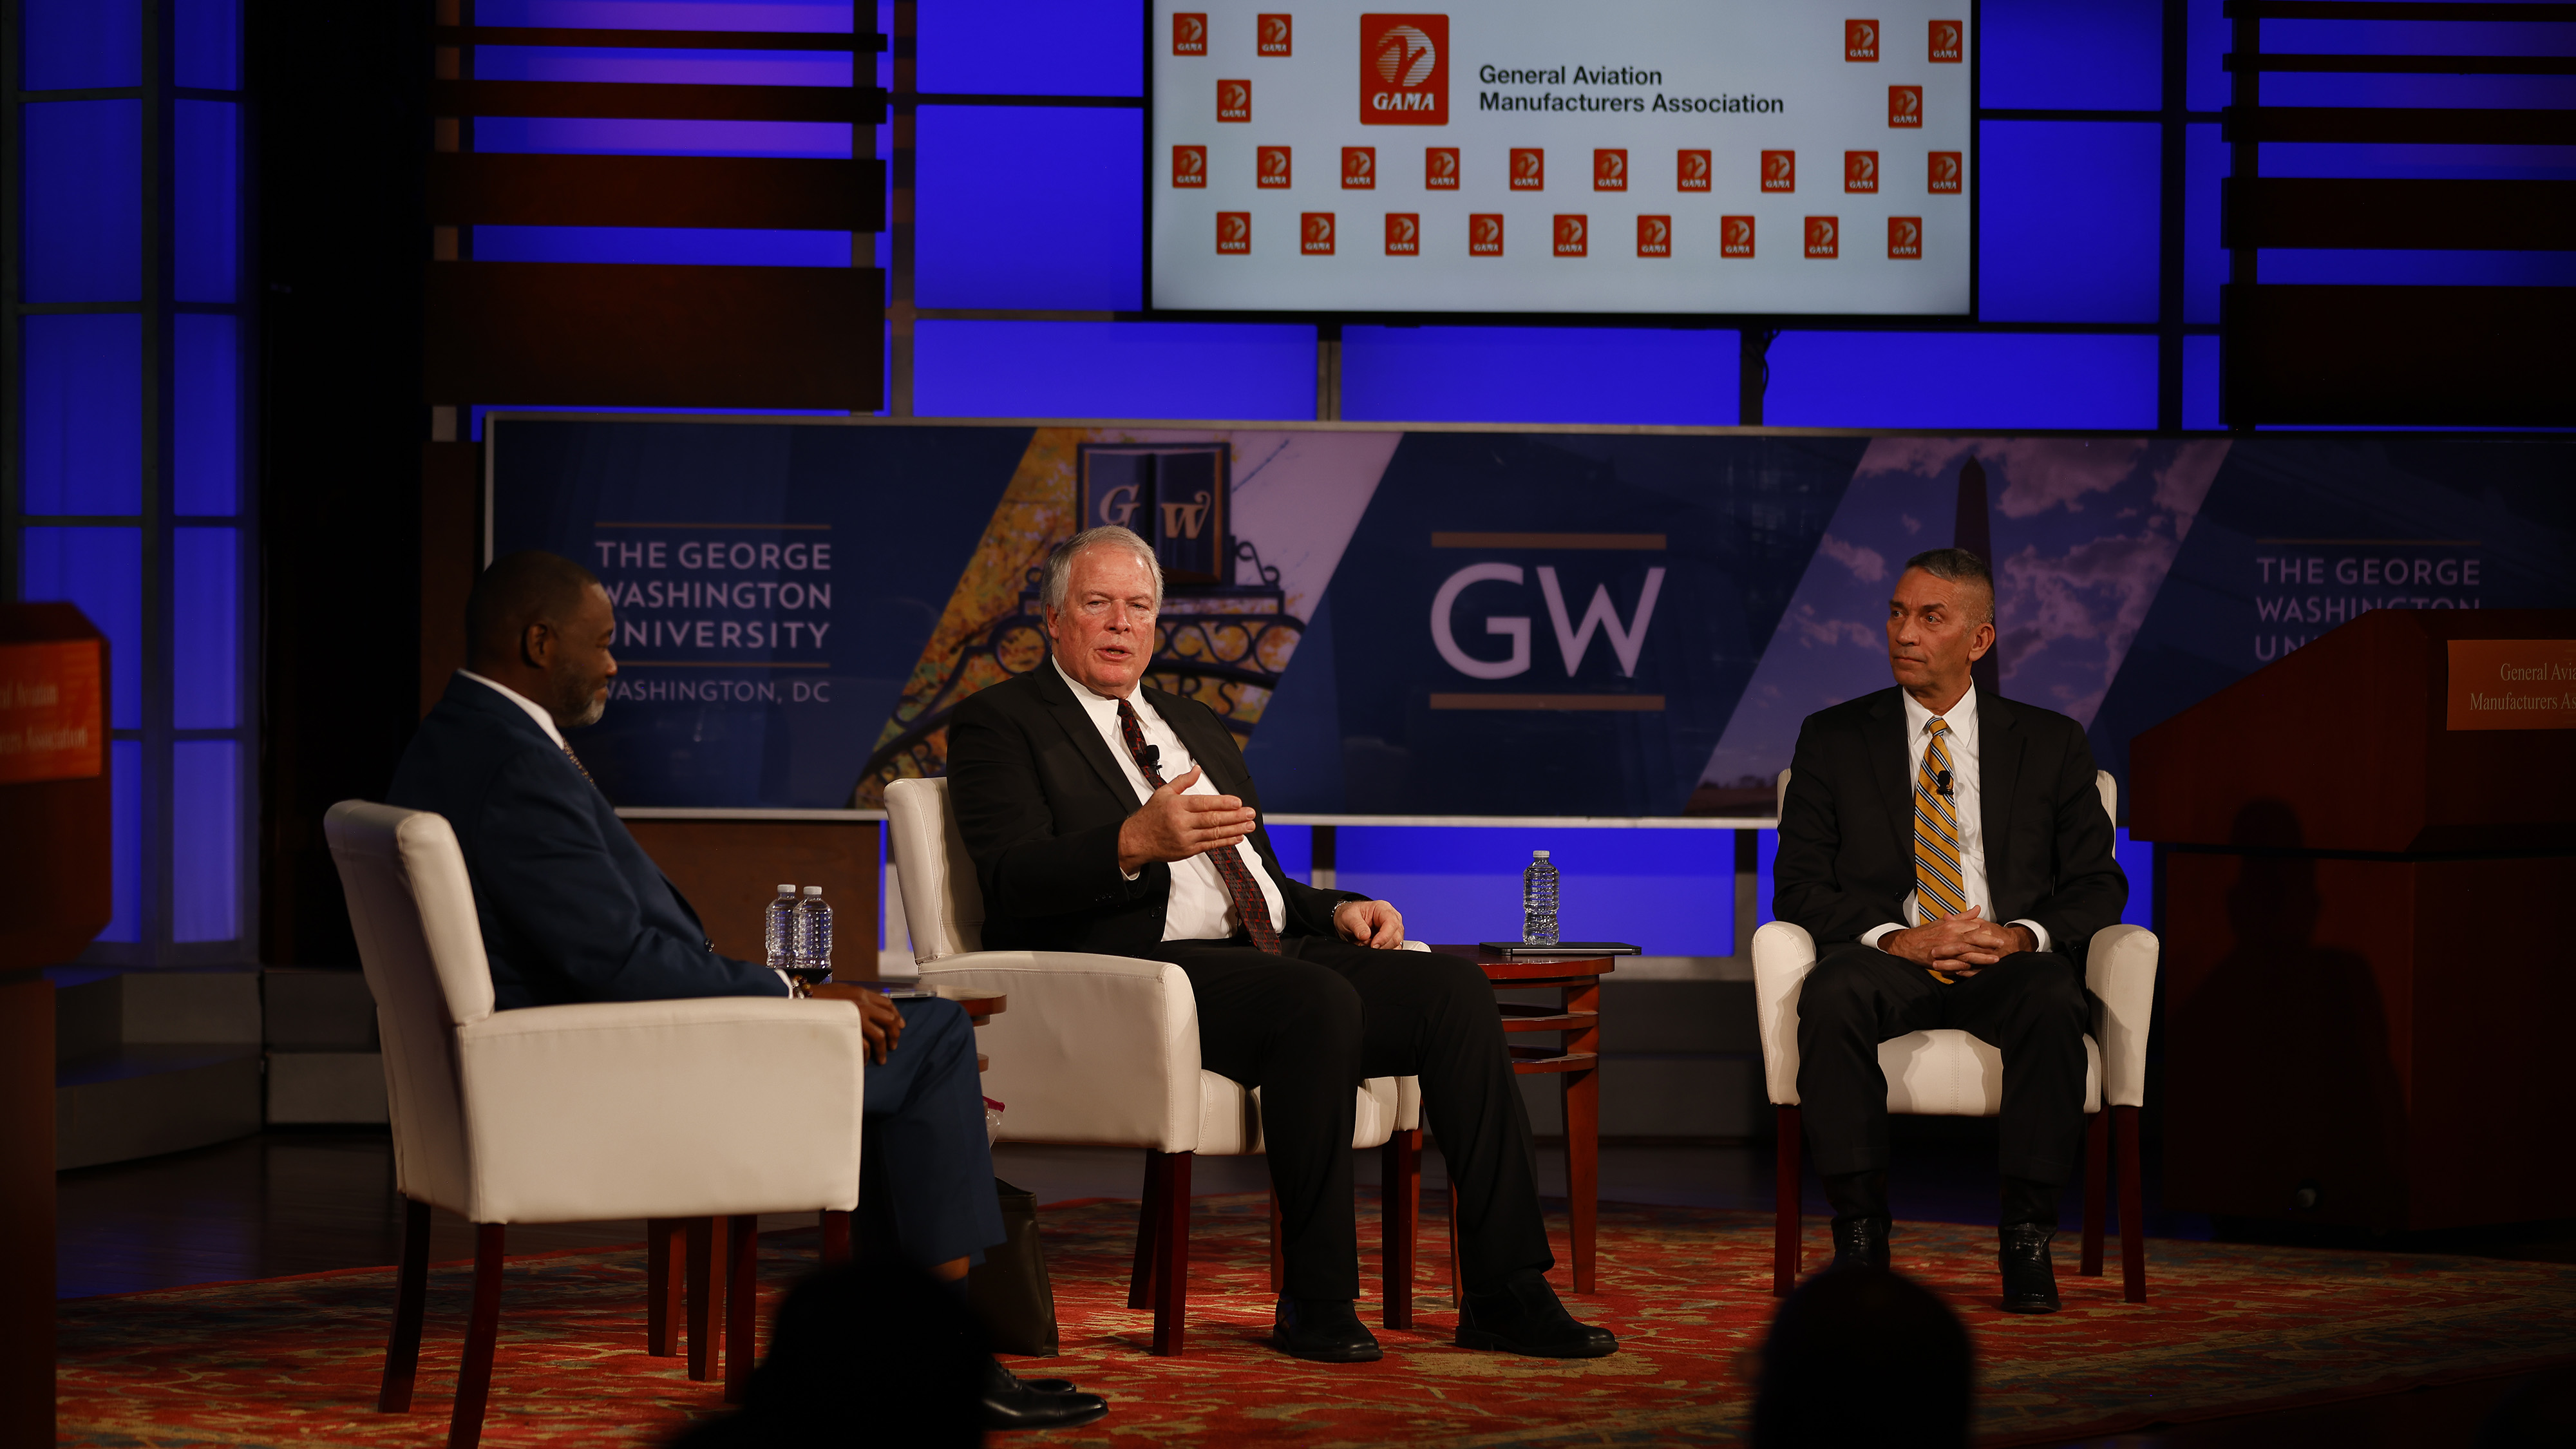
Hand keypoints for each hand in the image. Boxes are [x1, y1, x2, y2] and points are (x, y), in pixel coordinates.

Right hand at [810, 983, 904, 1062]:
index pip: (887, 1003)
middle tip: (893, 1045)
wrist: (798, 998)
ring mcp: (856, 1017)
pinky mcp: (848, 1029)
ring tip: (882, 1058)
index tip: (900, 1026)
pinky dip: (866, 1055)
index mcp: (861, 993)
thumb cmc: (815, 997)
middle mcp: (862, 1003)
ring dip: (883, 1049)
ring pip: (880, 1035)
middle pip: (889, 1020)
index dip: (896, 1015)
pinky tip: (864, 1061)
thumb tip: (867, 1009)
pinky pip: (864, 1046)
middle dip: (894, 1034)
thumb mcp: (840, 991)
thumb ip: (855, 999)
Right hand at [1116, 765, 1256, 871]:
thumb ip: (1182, 781)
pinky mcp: (1188, 850)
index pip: (1204, 803)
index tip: (1238, 802)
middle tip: (1250, 813)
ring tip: (1249, 825)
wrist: (1136, 840)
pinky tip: (1237, 837)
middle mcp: (1182, 822)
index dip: (1223, 803)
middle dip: (1235, 817)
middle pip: (1213, 819)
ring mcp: (1185, 838)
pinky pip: (1210, 845)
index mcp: (1177, 806)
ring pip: (1214, 833)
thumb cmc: (1150, 817)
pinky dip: (1225, 842)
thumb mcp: (1163, 793)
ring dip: (1234, 829)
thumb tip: (1197, 769)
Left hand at [1332, 898, 1404, 948]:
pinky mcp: (1392, 940)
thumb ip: (1357, 925)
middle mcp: (1392, 918)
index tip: (1373, 945)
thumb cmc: (1350, 914)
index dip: (1384, 936)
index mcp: (1383, 908)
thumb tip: (1366, 936)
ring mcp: (1393, 930)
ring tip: (1364, 944)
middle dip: (1380, 945)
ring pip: (1395, 945)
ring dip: (1380, 949)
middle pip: (1396, 937)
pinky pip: (1392, 950)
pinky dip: (1381, 952)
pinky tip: (1370, 948)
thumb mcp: (1348, 916)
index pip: (1392, 923)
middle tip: (1364, 944)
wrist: (1347, 920)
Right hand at [1877, 908, 2033, 977]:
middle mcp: (1949, 935)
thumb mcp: (1944, 922)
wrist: (1906, 944)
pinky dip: (1964, 965)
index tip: (1998, 934)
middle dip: (1989, 942)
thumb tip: (1977, 909)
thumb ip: (1962, 917)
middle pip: (1973, 938)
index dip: (1986, 932)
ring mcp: (1944, 947)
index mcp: (1951, 925)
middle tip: (2003, 945)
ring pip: (1966, 951)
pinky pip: (1953, 963)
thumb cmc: (1926, 933)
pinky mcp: (1938, 959)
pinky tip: (1974, 968)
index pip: (1973, 927)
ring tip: (1995, 960)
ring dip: (1982, 956)